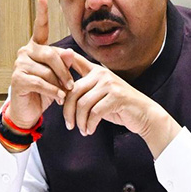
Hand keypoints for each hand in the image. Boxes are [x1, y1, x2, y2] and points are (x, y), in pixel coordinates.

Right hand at [7, 0, 91, 129]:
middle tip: (72, 84)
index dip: (41, 12)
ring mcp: (20, 64)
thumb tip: (70, 52)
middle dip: (64, 70)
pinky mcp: (18, 79)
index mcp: (35, 47)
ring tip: (64, 94)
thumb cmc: (44, 91)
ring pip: (47, 71)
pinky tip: (59, 98)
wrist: (28, 112)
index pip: (40, 27)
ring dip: (59, 84)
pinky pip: (42, 82)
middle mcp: (25, 52)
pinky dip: (53, 92)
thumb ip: (64, 63)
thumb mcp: (58, 76)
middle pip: (51, 54)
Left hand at [60, 60, 180, 155]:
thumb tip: (59, 93)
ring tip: (82, 130)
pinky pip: (94, 112)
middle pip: (73, 91)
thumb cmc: (118, 106)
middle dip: (67, 111)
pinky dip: (89, 125)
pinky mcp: (116, 97)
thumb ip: (84, 90)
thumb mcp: (99, 95)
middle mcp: (102, 74)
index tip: (47, 73)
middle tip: (69, 125)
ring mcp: (110, 84)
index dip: (58, 63)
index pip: (73, 61)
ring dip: (79, 121)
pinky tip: (89, 131)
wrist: (143, 115)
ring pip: (82, 104)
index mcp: (96, 71)